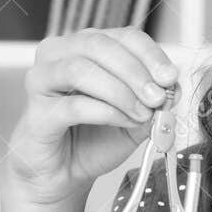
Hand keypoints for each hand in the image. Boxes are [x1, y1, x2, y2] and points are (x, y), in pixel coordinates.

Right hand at [3, 26, 180, 208]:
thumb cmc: (95, 139)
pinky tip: (125, 121)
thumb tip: (174, 86)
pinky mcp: (37, 112)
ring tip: (142, 113)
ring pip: (81, 69)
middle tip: (158, 97)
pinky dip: (106, 112)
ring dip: (120, 91)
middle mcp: (59, 55)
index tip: (170, 77)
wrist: (65, 174)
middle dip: (135, 71)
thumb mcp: (136, 116)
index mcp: (86, 47)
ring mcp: (42, 81)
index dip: (150, 54)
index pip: (122, 36)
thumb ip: (154, 100)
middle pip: (99, 45)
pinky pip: (73, 105)